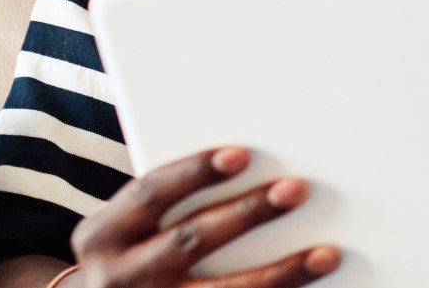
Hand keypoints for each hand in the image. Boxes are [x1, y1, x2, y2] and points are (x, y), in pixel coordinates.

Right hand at [69, 147, 338, 286]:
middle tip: (297, 189)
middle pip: (190, 239)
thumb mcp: (128, 228)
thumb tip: (253, 165)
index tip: (242, 154)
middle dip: (246, 214)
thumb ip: (173, 203)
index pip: (150, 193)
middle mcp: (118, 277)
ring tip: (326, 255)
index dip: (195, 171)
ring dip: (279, 274)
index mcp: (102, 235)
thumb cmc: (130, 254)